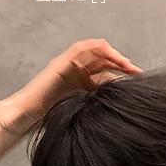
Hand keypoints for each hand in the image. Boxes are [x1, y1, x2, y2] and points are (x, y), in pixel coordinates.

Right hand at [0, 38, 141, 135]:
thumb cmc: (51, 118)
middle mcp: (78, 72)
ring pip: (94, 51)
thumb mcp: (81, 111)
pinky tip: (107, 52)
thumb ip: (96, 107)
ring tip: (124, 62)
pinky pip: (79, 49)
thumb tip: (118, 110)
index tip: (138, 80)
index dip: (123, 75)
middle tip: (135, 71)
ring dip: (111, 54)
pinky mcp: (61, 63)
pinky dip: (94, 48)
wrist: (28, 116)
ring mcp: (69, 65)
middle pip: (103, 61)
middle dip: (121, 63)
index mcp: (83, 83)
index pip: (107, 73)